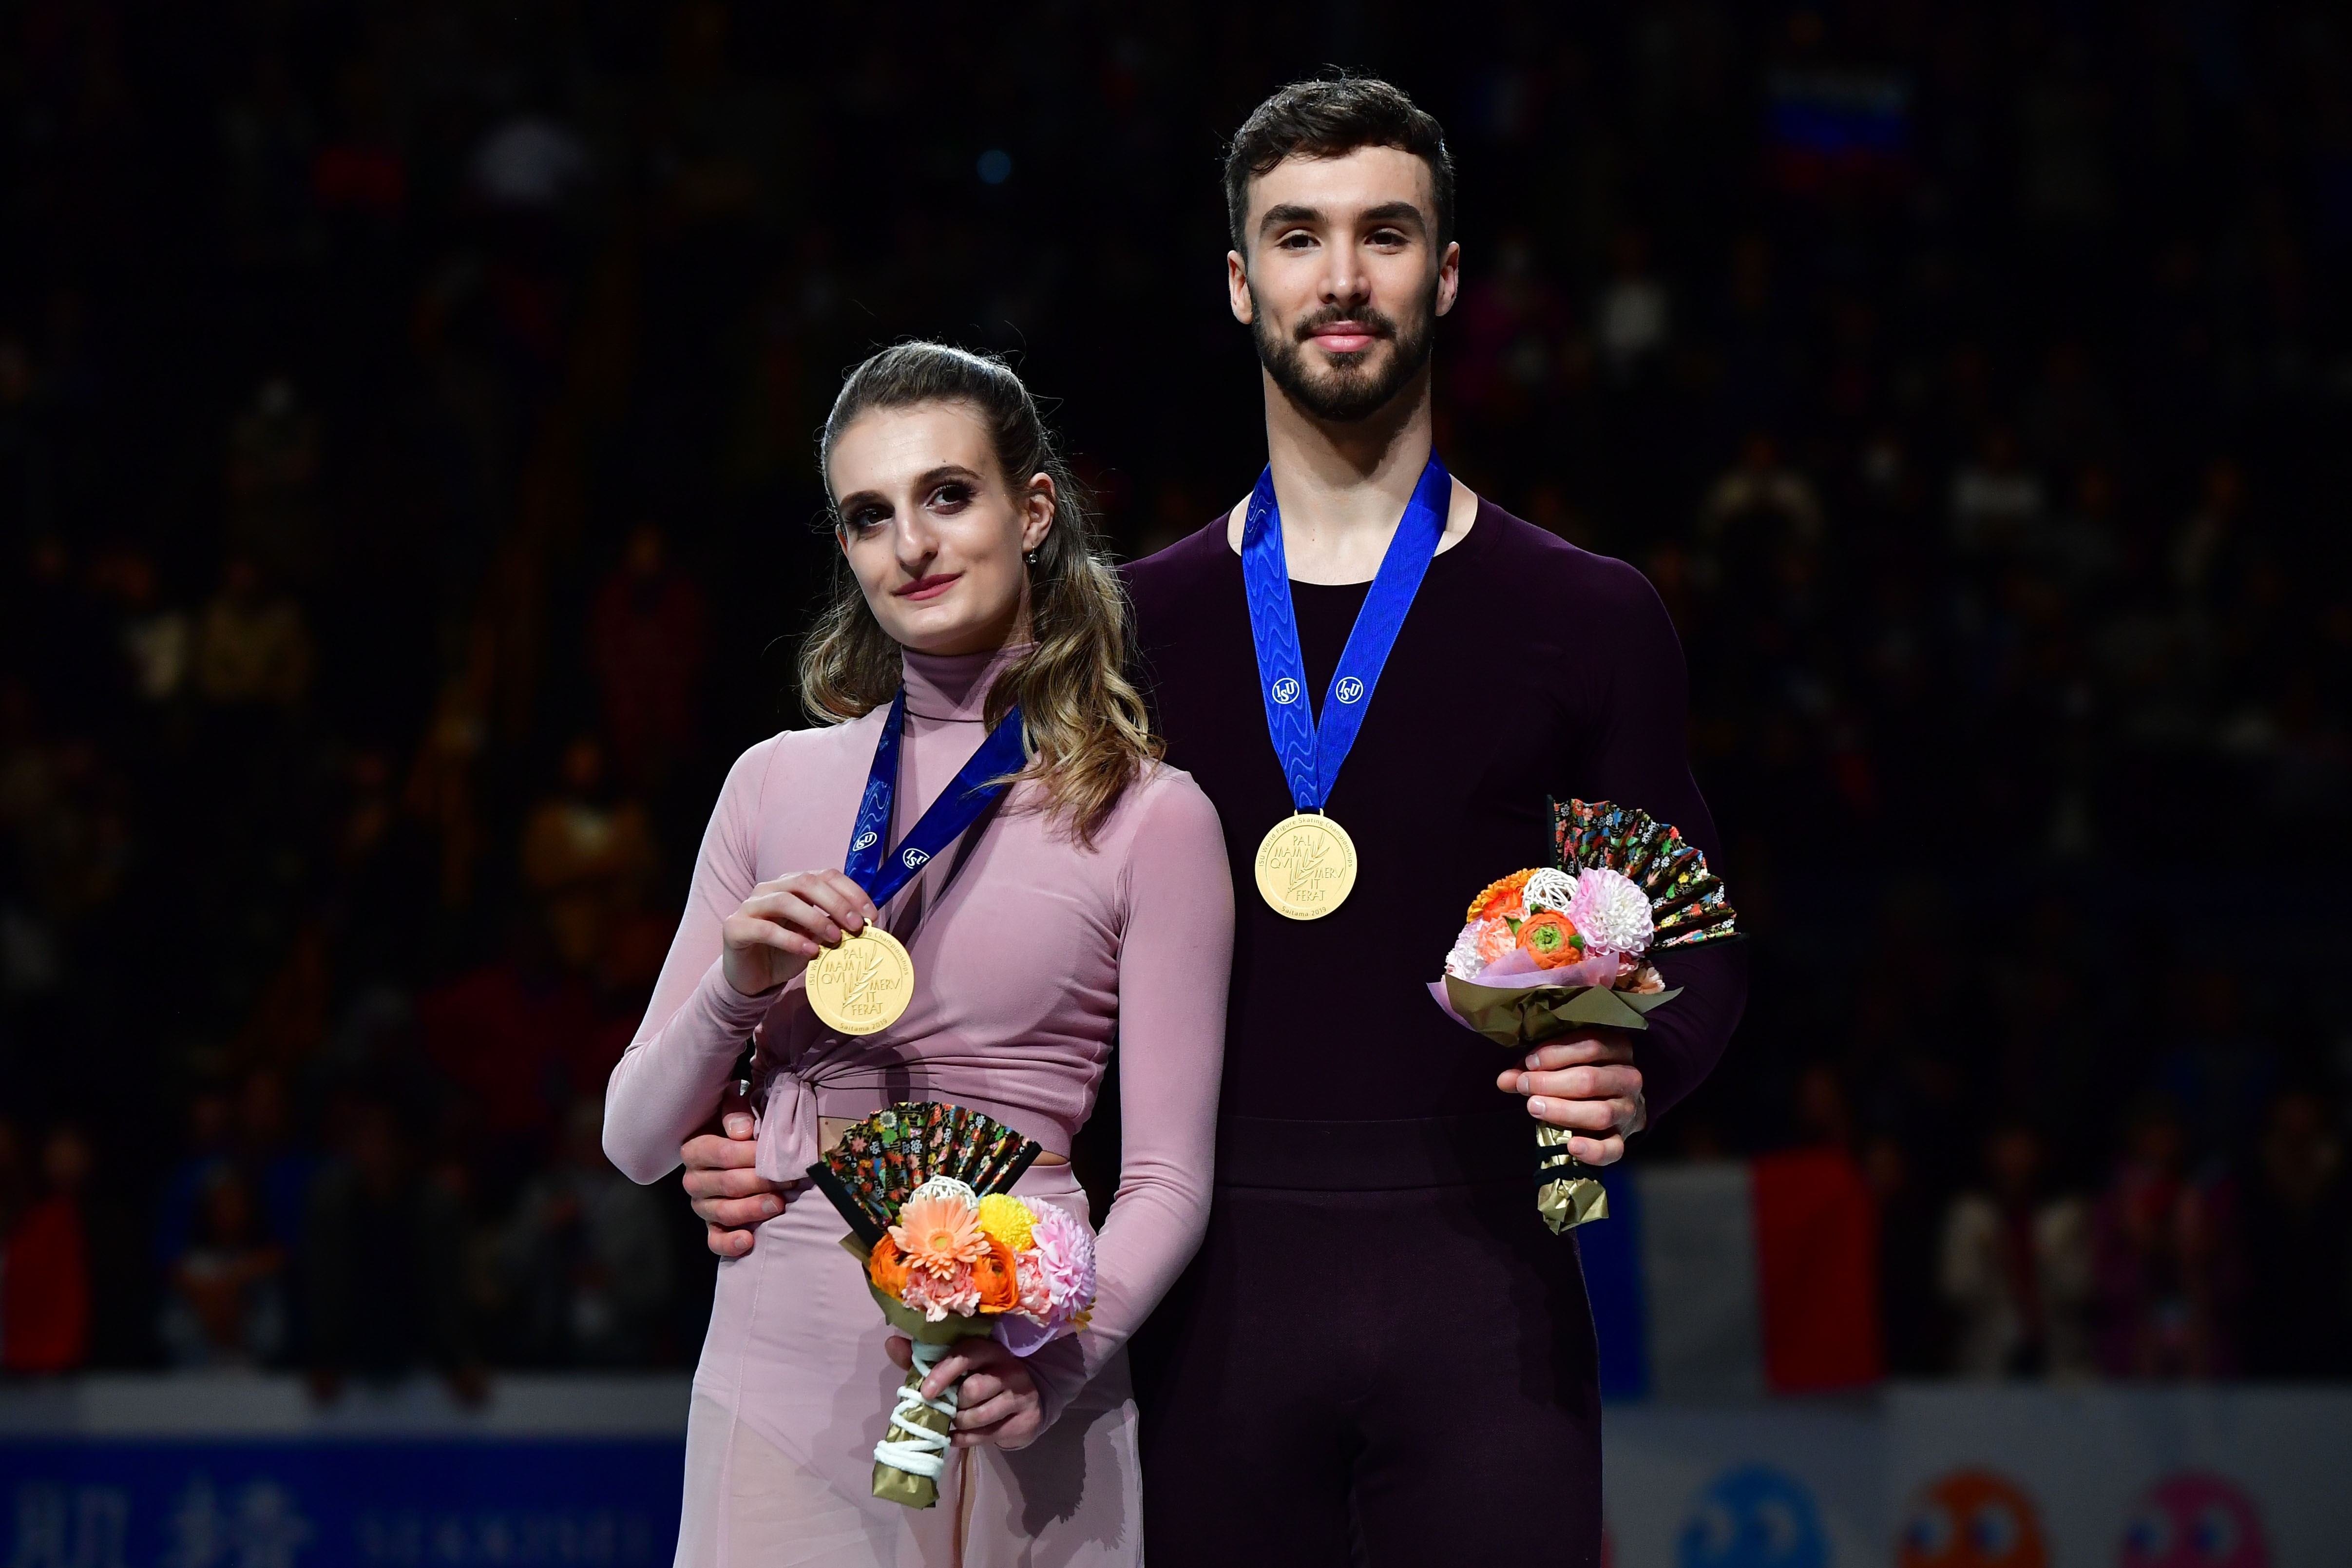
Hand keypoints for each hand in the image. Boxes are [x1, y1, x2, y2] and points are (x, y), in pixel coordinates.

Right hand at [683, 1091, 785, 1258]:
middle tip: (788, 1180)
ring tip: (778, 1204)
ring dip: (752, 1209)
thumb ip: (735, 1112)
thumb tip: (743, 1131)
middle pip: (726, 1184)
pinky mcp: (712, 1226)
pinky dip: (730, 1243)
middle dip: (760, 1182)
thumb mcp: (734, 1109)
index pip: (721, 1154)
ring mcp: (702, 1205)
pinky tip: (749, 1240)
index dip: (750, 1156)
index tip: (776, 1157)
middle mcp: (694, 1180)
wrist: (734, 1149)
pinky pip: (716, 1240)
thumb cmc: (737, 1127)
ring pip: (723, 1212)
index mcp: (695, 1149)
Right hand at [720, 870, 879, 997]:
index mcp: (792, 884)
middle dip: (835, 902)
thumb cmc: (785, 953)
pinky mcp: (735, 927)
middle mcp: (770, 888)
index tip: (871, 914)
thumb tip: (864, 923)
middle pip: (805, 882)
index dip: (851, 891)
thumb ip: (834, 926)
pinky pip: (765, 929)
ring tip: (835, 938)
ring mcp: (750, 906)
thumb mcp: (815, 939)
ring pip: (785, 901)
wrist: (750, 978)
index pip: (825, 875)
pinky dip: (791, 940)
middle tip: (856, 925)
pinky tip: (809, 952)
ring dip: (815, 919)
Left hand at [885, 1334, 1043, 1450]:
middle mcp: (1009, 1368)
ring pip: (980, 1415)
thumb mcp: (955, 1368)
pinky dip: (965, 1439)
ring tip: (955, 1420)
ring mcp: (1021, 1394)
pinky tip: (958, 1435)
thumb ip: (923, 1359)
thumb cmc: (980, 1379)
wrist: (1025, 1401)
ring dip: (959, 1423)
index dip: (943, 1372)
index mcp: (989, 1349)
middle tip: (947, 1408)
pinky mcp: (1026, 1420)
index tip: (926, 1393)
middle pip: (974, 1389)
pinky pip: (987, 1436)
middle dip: (954, 1405)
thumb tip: (890, 1344)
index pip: (966, 1354)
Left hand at [1496, 1030, 1646, 1165]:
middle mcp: (1629, 1078)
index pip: (1590, 1047)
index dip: (1555, 1055)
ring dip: (1563, 1111)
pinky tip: (1572, 1146)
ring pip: (1600, 1113)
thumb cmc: (1583, 1074)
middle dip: (1551, 1083)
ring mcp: (1628, 1109)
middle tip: (1524, 1085)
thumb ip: (1534, 1069)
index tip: (1529, 1063)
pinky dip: (1593, 1150)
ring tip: (1534, 1107)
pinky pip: (1613, 1149)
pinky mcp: (1623, 1138)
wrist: (1617, 1102)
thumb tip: (1505, 1079)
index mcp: (1618, 1049)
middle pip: (1590, 1080)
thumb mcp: (1563, 1062)